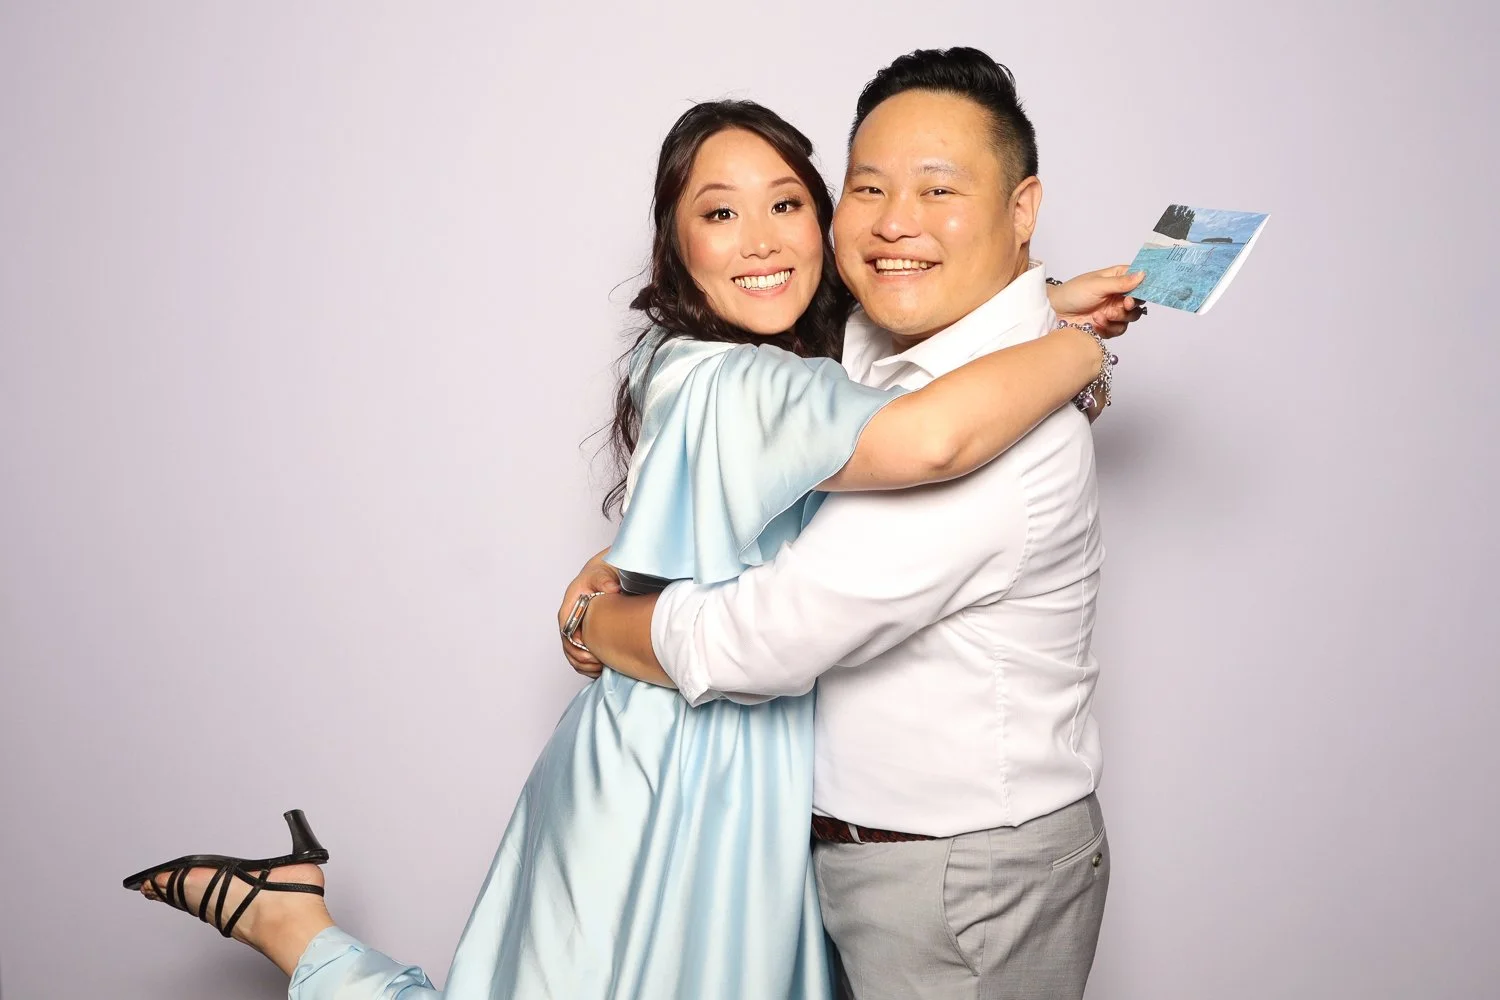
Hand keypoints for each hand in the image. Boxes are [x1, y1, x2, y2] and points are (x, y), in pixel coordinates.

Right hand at [557, 547, 620, 678]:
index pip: (566, 626)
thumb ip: (605, 580)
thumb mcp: (604, 573)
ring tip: (599, 669)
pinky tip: (600, 669)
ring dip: (583, 663)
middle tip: (597, 664)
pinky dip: (587, 664)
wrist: (609, 570)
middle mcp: (571, 615)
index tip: (589, 651)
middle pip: (567, 642)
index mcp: (571, 602)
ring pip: (571, 650)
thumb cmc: (604, 571)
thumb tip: (611, 588)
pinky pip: (580, 652)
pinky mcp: (584, 631)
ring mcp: (577, 624)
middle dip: (580, 657)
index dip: (575, 642)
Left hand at [1049, 265, 1146, 337]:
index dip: (1143, 287)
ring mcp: (1113, 311)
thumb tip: (1142, 274)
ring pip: (1130, 318)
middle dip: (1130, 306)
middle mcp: (1118, 295)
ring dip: (1118, 318)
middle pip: (1138, 303)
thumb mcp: (1097, 285)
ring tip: (1102, 315)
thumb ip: (1120, 282)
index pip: (1139, 281)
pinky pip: (1118, 330)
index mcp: (1117, 279)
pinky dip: (1108, 328)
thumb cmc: (1072, 293)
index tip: (1138, 293)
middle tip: (1123, 305)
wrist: (1054, 312)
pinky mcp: (1107, 326)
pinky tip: (1095, 323)